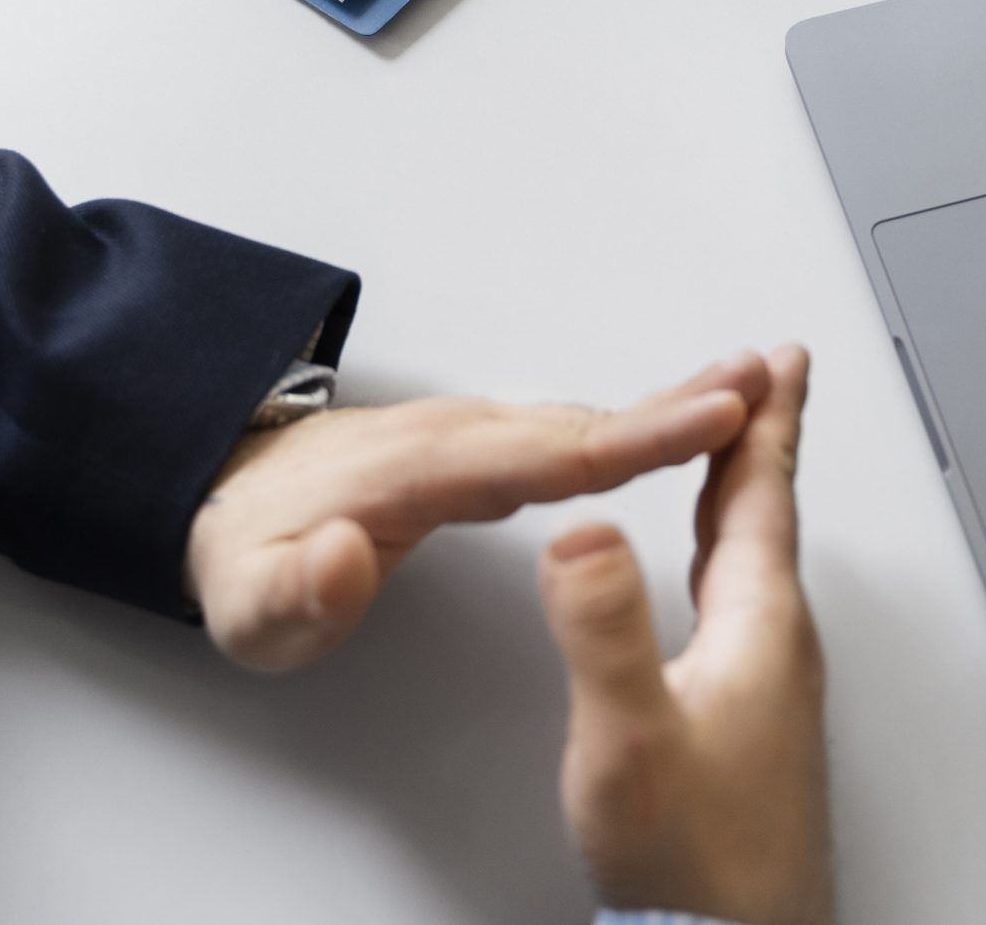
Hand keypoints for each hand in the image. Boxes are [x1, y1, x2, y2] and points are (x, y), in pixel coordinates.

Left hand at [186, 354, 768, 671]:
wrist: (215, 499)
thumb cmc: (244, 560)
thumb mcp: (248, 606)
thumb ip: (297, 595)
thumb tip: (343, 558)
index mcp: (418, 470)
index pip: (546, 454)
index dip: (634, 438)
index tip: (711, 416)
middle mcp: (455, 435)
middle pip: (585, 422)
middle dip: (682, 403)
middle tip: (770, 380)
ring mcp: (469, 434)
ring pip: (585, 419)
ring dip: (669, 406)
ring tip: (756, 390)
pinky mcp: (478, 446)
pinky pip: (572, 430)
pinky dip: (635, 422)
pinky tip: (680, 421)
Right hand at [540, 346, 831, 924]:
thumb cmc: (696, 869)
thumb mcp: (630, 736)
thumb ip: (602, 629)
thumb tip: (581, 528)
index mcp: (759, 630)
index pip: (761, 497)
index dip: (765, 420)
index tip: (781, 357)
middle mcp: (776, 652)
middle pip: (766, 521)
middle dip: (760, 443)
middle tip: (770, 380)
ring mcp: (769, 695)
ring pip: (756, 568)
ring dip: (745, 501)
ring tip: (735, 463)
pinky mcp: (749, 733)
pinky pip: (742, 614)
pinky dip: (726, 564)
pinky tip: (706, 587)